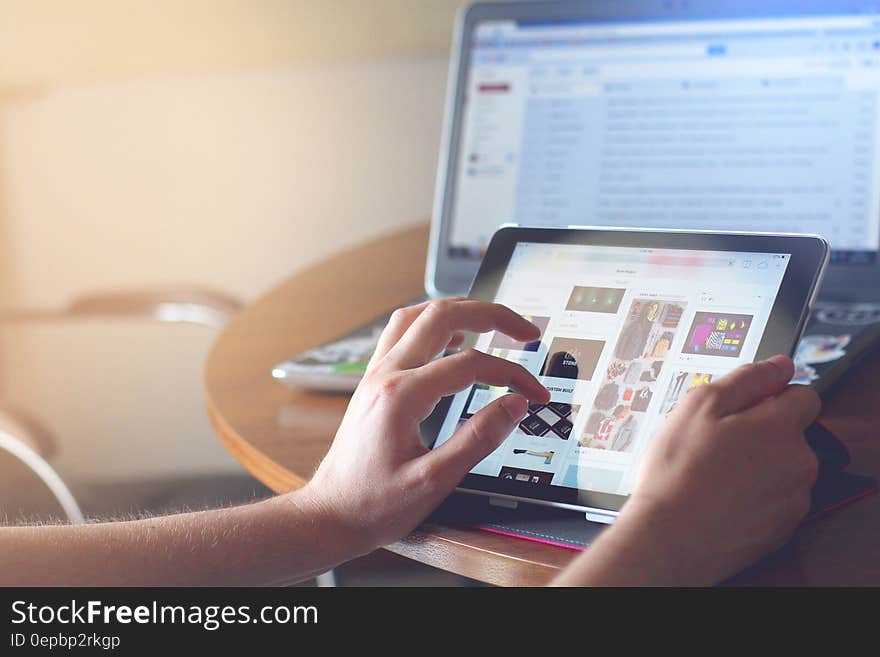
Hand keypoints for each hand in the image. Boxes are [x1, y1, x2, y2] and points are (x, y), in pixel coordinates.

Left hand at [301, 298, 549, 556]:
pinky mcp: (374, 382)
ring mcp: (376, 374)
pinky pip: (403, 332)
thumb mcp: (434, 481)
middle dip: (491, 315)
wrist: (329, 515)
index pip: (470, 364)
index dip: (511, 373)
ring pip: (418, 315)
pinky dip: (434, 324)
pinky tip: (453, 338)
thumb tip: (514, 406)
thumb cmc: (373, 504)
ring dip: (460, 310)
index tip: (534, 393)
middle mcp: (385, 374)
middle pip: (442, 315)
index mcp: (401, 396)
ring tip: (493, 321)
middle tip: (525, 330)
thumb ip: (478, 439)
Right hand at [553, 355, 820, 585]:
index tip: (741, 406)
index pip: (802, 394)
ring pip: (782, 466)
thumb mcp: (698, 406)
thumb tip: (779, 366)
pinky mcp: (783, 527)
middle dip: (759, 431)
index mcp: (781, 427)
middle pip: (790, 432)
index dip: (770, 395)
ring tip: (713, 472)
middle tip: (714, 441)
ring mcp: (794, 498)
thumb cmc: (678, 473)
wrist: (671, 538)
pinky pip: (774, 498)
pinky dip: (754, 494)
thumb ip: (746, 379)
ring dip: (757, 464)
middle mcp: (799, 462)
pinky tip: (720, 496)